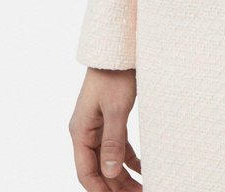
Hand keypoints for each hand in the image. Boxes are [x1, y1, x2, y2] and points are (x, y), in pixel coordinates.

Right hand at [69, 67, 141, 188]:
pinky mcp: (111, 118)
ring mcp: (99, 125)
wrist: (118, 47)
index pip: (86, 172)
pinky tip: (143, 168)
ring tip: (141, 187)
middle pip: (99, 169)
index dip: (100, 190)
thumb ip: (112, 141)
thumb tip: (109, 173)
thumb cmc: (115, 74)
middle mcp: (87, 131)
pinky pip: (118, 145)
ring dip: (123, 175)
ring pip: (109, 159)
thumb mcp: (116, 109)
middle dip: (116, 186)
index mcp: (81, 131)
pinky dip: (129, 158)